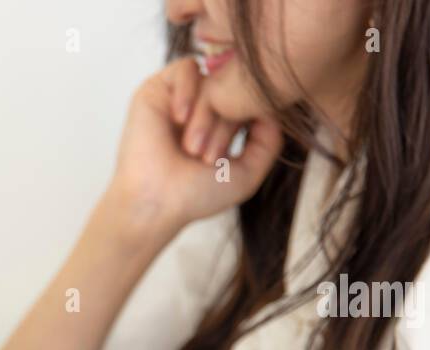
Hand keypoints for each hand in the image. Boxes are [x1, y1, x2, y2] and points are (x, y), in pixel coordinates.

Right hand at [111, 57, 283, 228]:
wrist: (156, 202)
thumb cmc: (195, 195)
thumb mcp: (248, 173)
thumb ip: (270, 142)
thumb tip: (273, 108)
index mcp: (222, 126)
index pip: (251, 99)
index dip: (247, 121)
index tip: (227, 157)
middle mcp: (202, 109)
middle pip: (233, 89)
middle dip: (225, 122)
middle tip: (206, 158)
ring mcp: (180, 98)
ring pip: (212, 79)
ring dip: (206, 113)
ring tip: (191, 147)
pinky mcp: (156, 89)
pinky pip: (187, 67)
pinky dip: (189, 91)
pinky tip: (180, 119)